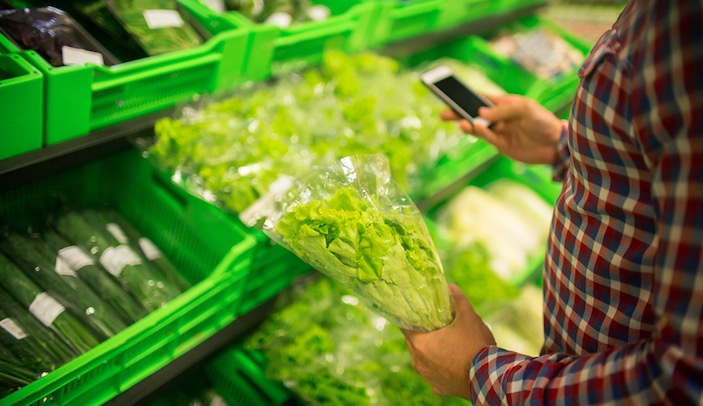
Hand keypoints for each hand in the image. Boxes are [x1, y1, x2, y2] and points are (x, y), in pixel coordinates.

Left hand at [402, 285, 495, 399]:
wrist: (488, 378)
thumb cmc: (475, 346)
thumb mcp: (469, 318)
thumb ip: (459, 301)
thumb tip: (452, 287)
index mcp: (420, 344)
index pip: (405, 328)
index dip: (409, 319)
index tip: (414, 313)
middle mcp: (419, 363)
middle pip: (413, 344)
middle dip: (421, 335)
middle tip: (432, 326)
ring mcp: (428, 378)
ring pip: (422, 361)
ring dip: (429, 353)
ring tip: (443, 344)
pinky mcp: (439, 389)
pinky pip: (434, 376)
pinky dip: (440, 369)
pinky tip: (451, 363)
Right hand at [441, 94, 562, 164]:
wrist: (556, 145)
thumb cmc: (542, 121)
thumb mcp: (525, 109)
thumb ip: (503, 110)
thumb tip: (480, 113)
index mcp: (505, 103)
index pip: (482, 98)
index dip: (467, 96)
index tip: (452, 93)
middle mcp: (500, 116)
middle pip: (474, 113)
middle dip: (459, 112)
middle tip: (443, 112)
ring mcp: (500, 131)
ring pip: (478, 127)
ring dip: (467, 124)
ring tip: (459, 122)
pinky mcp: (502, 145)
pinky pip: (487, 138)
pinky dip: (479, 133)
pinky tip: (473, 128)